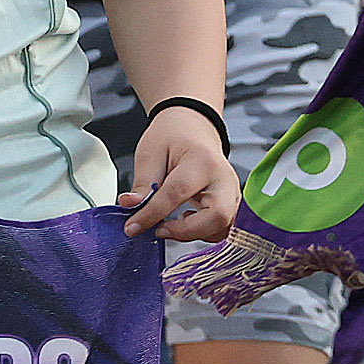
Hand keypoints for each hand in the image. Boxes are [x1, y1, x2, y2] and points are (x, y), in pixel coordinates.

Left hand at [121, 107, 236, 241]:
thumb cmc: (173, 137)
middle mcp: (224, 178)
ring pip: (221, 228)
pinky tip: (185, 221)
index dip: (152, 214)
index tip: (132, 227)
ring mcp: (232, 193)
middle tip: (159, 229)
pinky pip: (221, 229)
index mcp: (202, 160)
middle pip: (217, 216)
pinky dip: (202, 233)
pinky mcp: (231, 204)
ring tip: (171, 222)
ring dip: (194, 234)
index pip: (177, 193)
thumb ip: (143, 184)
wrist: (193, 129)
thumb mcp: (150, 154)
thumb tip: (131, 206)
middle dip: (186, 231)